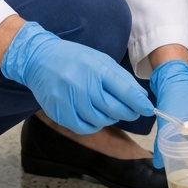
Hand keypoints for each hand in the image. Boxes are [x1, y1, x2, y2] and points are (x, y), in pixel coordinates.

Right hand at [1, 21, 152, 133]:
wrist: (39, 59)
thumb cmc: (73, 59)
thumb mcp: (99, 60)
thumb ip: (119, 78)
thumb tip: (140, 97)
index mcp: (96, 68)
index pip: (125, 91)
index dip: (140, 103)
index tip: (148, 109)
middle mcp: (83, 85)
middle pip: (115, 109)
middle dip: (129, 112)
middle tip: (133, 111)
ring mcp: (70, 100)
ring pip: (101, 120)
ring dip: (110, 117)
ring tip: (109, 109)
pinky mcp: (60, 113)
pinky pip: (85, 128)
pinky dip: (94, 124)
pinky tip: (94, 115)